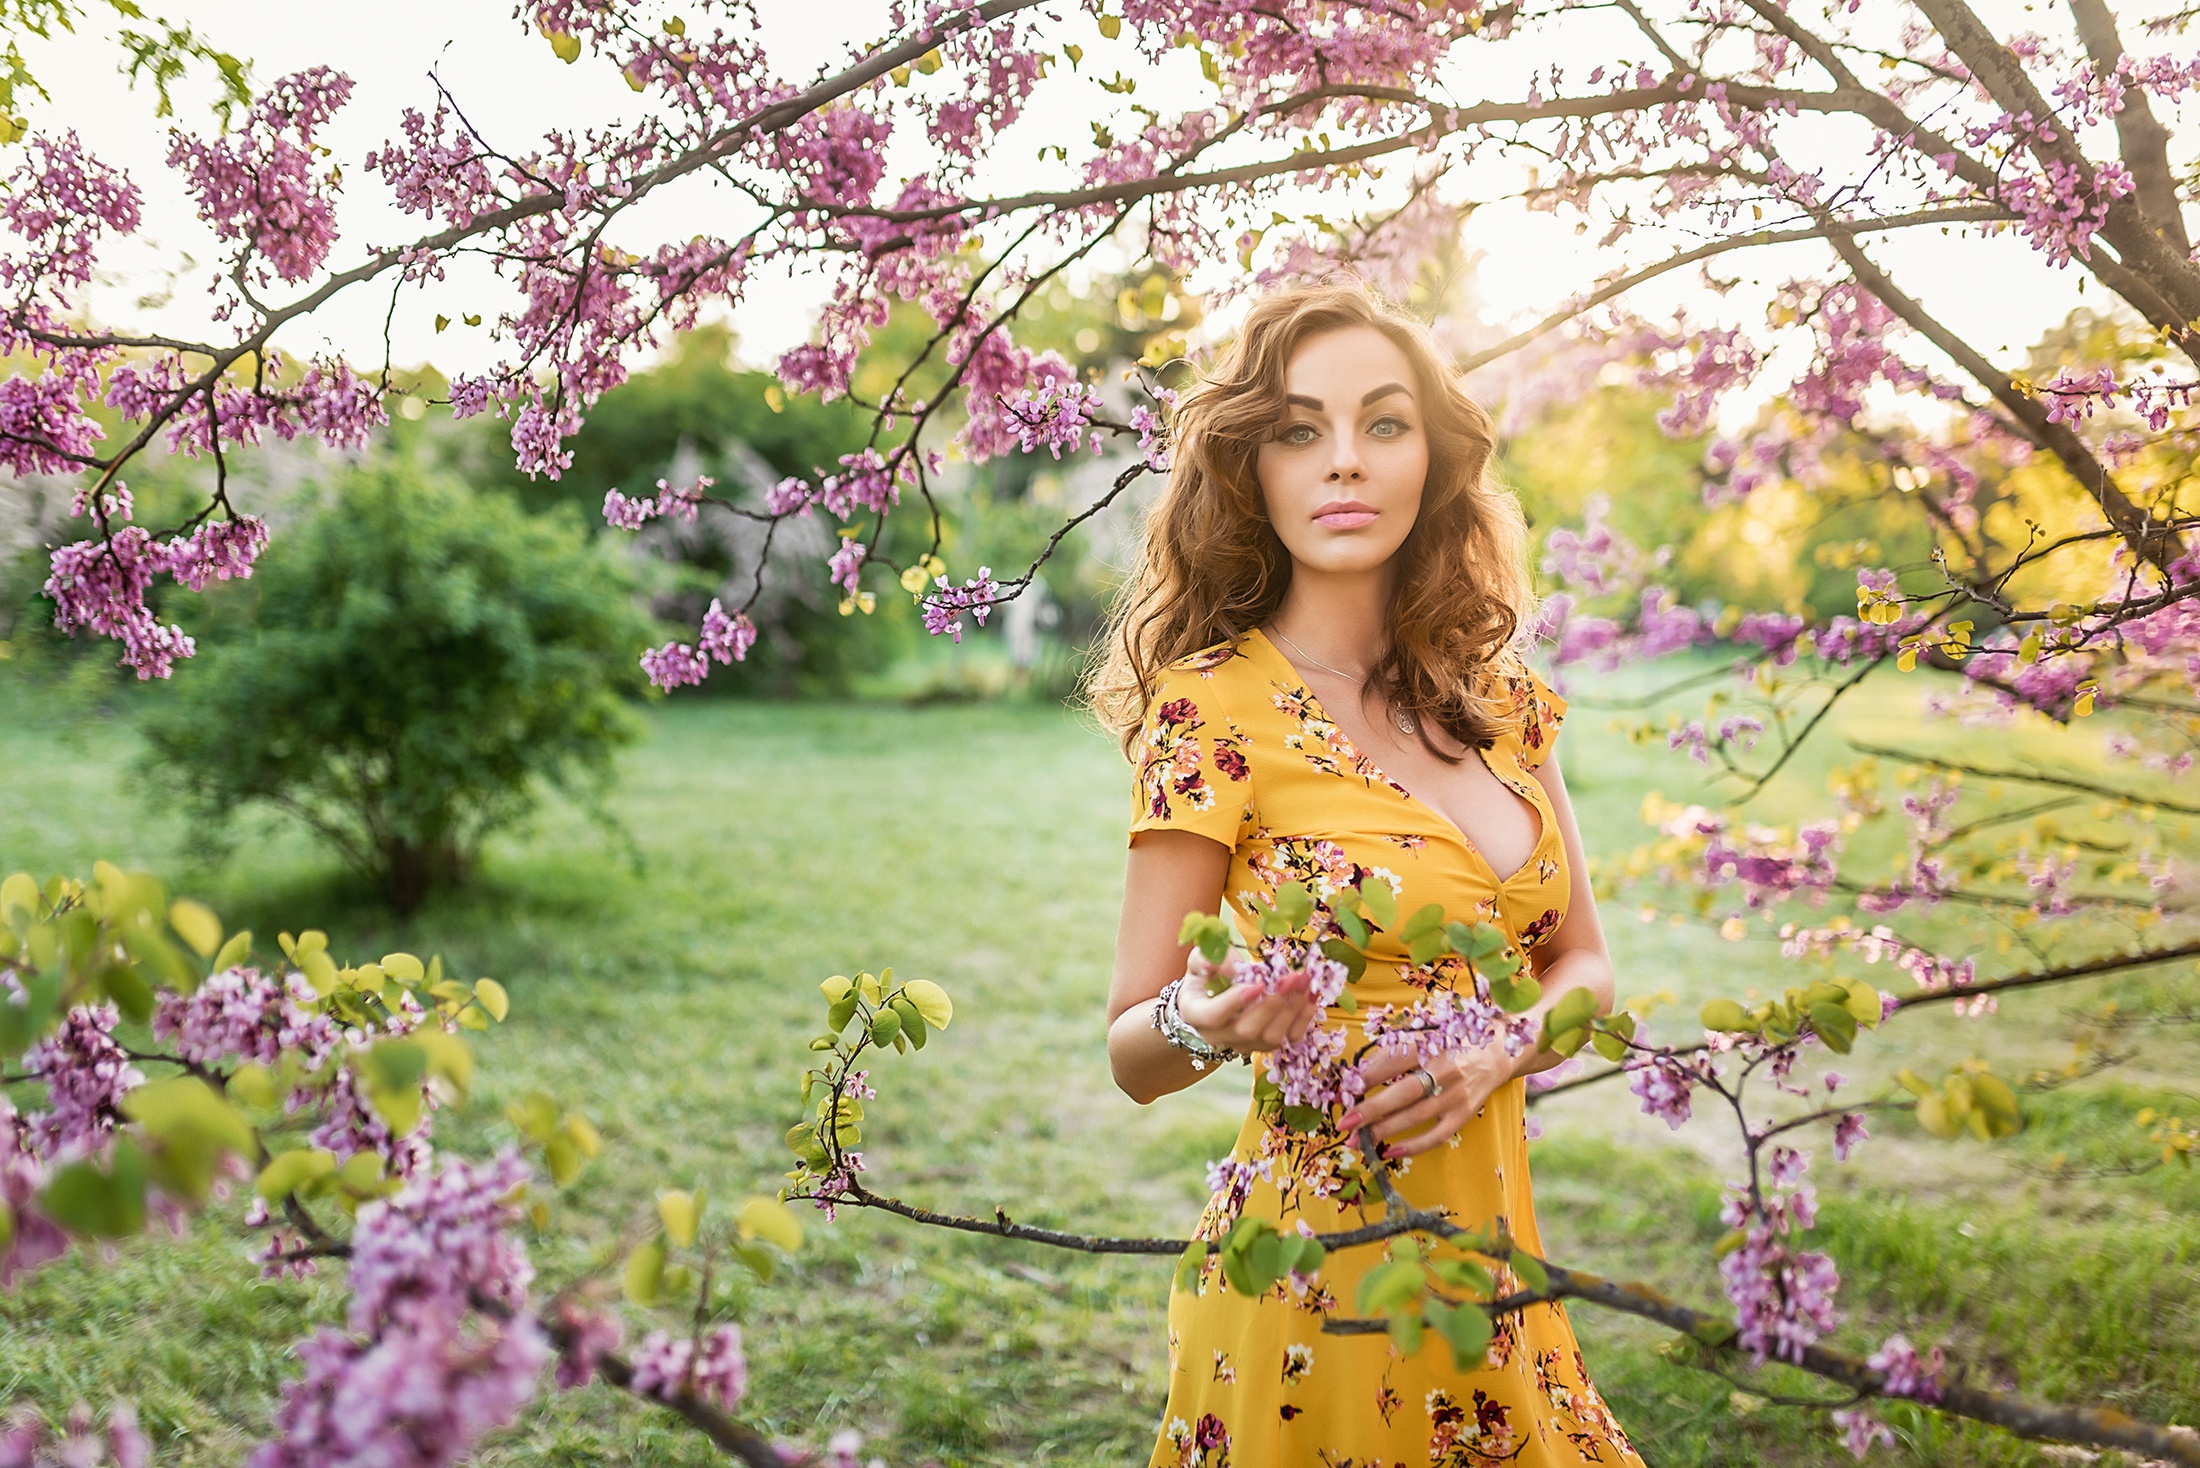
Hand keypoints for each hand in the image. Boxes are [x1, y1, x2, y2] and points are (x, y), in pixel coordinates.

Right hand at [1172, 953, 1323, 1054]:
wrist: (1211, 998)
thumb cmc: (1205, 975)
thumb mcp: (1200, 960)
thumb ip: (1211, 958)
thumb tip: (1228, 964)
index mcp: (1196, 1014)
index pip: (1215, 1015)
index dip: (1236, 1002)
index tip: (1259, 983)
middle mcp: (1218, 1036)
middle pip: (1247, 1029)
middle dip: (1273, 1004)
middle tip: (1292, 977)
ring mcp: (1243, 1044)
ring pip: (1270, 1037)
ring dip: (1292, 1009)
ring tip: (1305, 981)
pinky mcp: (1265, 1044)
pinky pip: (1288, 1038)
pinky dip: (1304, 1018)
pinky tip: (1312, 996)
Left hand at [1338, 1044, 1515, 1161]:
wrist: (1497, 1051)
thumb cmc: (1451, 1041)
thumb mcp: (1425, 1036)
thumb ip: (1394, 1051)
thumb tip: (1359, 1076)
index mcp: (1431, 1044)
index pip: (1392, 1063)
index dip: (1365, 1078)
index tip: (1341, 1092)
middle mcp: (1445, 1070)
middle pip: (1403, 1093)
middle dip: (1370, 1110)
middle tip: (1344, 1123)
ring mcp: (1456, 1095)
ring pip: (1416, 1117)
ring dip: (1384, 1131)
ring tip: (1357, 1142)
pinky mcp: (1464, 1114)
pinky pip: (1437, 1136)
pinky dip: (1413, 1146)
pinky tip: (1389, 1152)